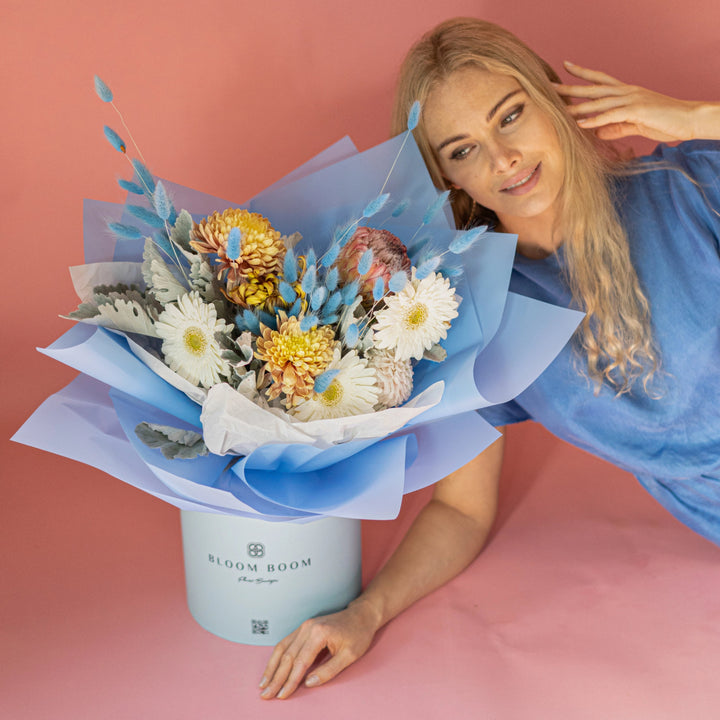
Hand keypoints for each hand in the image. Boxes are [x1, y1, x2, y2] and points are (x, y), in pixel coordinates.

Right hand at [259, 599, 380, 699]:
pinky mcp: (304, 627)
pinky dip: (277, 657)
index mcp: (319, 634)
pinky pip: (286, 642)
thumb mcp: (350, 656)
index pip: (300, 662)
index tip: (282, 695)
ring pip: (282, 648)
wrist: (361, 615)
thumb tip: (309, 683)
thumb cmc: (358, 634)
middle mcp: (308, 628)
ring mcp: (304, 626)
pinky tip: (271, 668)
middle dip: (275, 678)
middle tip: (266, 695)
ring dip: (271, 667)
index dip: (290, 681)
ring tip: (263, 684)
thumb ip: (329, 671)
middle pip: (287, 656)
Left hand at [554, 61, 701, 142]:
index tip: (565, 67)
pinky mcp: (636, 111)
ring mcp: (631, 100)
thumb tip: (597, 133)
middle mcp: (626, 92)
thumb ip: (615, 127)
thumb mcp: (634, 125)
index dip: (583, 73)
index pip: (600, 80)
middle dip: (571, 88)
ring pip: (599, 102)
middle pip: (593, 89)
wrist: (688, 119)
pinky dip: (595, 120)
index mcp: (626, 93)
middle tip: (550, 87)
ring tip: (558, 110)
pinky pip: (611, 115)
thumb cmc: (664, 121)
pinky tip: (580, 124)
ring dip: (578, 107)